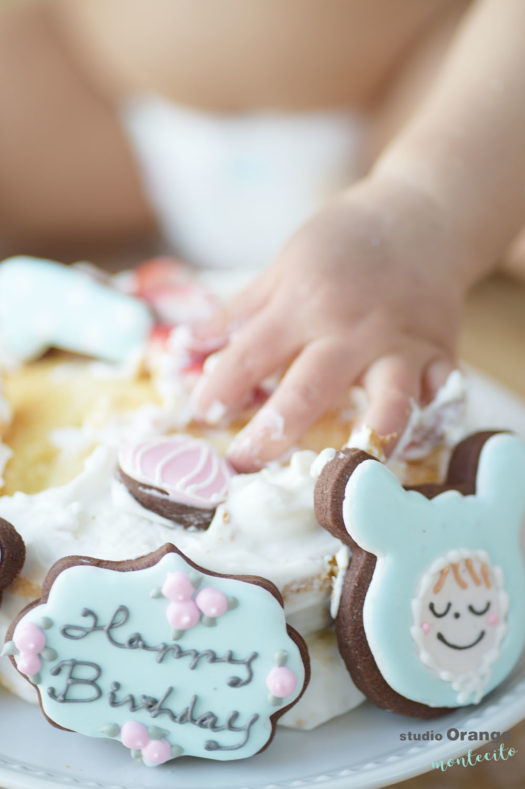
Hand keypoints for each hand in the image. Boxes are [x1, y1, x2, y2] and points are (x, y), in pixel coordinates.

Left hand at [189, 176, 466, 470]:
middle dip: (273, 432)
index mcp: (304, 303)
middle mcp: (351, 328)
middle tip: (242, 463)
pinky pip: (440, 392)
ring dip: (368, 436)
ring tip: (347, 470)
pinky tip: (414, 445)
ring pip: (387, 398)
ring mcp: (399, 343)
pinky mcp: (440, 352)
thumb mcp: (282, 266)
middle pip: (308, 389)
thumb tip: (184, 348)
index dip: (221, 387)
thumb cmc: (343, 241)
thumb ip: (237, 313)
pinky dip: (432, 419)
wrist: (420, 214)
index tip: (200, 414)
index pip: (251, 354)